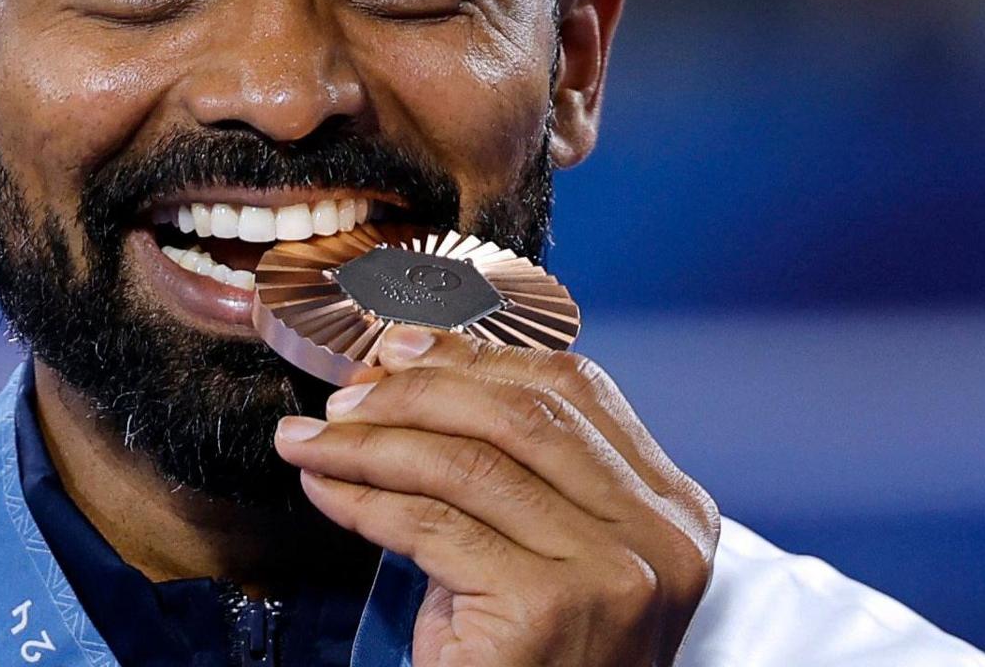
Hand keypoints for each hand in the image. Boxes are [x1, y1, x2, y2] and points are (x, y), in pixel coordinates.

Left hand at [273, 324, 718, 666]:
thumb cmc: (536, 664)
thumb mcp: (548, 556)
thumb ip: (512, 473)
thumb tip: (406, 374)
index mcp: (672, 508)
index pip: (575, 391)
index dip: (477, 357)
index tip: (402, 349)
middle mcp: (657, 536)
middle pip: (520, 414)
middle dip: (417, 392)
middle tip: (346, 399)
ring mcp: (610, 572)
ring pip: (466, 464)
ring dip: (369, 444)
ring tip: (312, 441)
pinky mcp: (547, 608)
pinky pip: (430, 526)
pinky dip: (362, 499)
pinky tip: (326, 490)